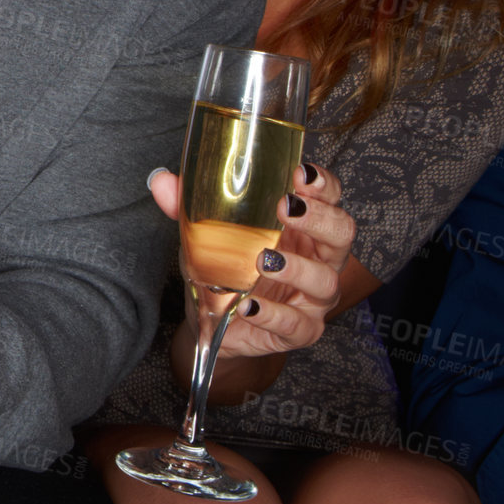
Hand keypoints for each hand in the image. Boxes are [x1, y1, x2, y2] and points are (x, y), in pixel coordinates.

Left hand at [151, 164, 352, 363]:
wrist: (215, 321)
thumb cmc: (226, 266)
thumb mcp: (206, 233)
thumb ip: (187, 206)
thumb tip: (161, 181)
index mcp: (304, 226)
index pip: (329, 198)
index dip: (323, 184)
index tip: (300, 173)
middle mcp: (319, 258)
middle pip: (342, 233)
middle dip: (319, 217)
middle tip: (286, 208)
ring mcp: (314, 297)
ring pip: (325, 280)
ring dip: (297, 268)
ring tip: (264, 260)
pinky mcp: (301, 330)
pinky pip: (297, 324)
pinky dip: (273, 314)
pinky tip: (250, 306)